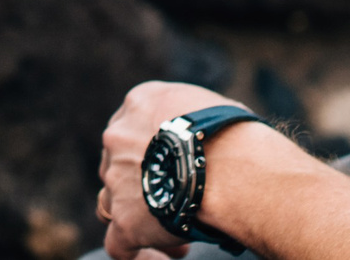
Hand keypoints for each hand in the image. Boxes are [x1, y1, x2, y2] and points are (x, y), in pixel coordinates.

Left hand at [98, 81, 241, 257]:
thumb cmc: (236, 135)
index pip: (133, 127)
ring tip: (173, 233)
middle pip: (120, 164)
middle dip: (146, 186)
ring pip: (112, 202)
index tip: (176, 170)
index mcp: (139, 104)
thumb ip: (191, 118)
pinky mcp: (125, 218)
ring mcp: (117, 178)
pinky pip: (119, 245)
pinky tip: (162, 258)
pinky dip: (135, 252)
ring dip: (138, 217)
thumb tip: (204, 135)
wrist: (231, 166)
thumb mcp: (209, 104)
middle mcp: (118, 136)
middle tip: (177, 203)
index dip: (153, 153)